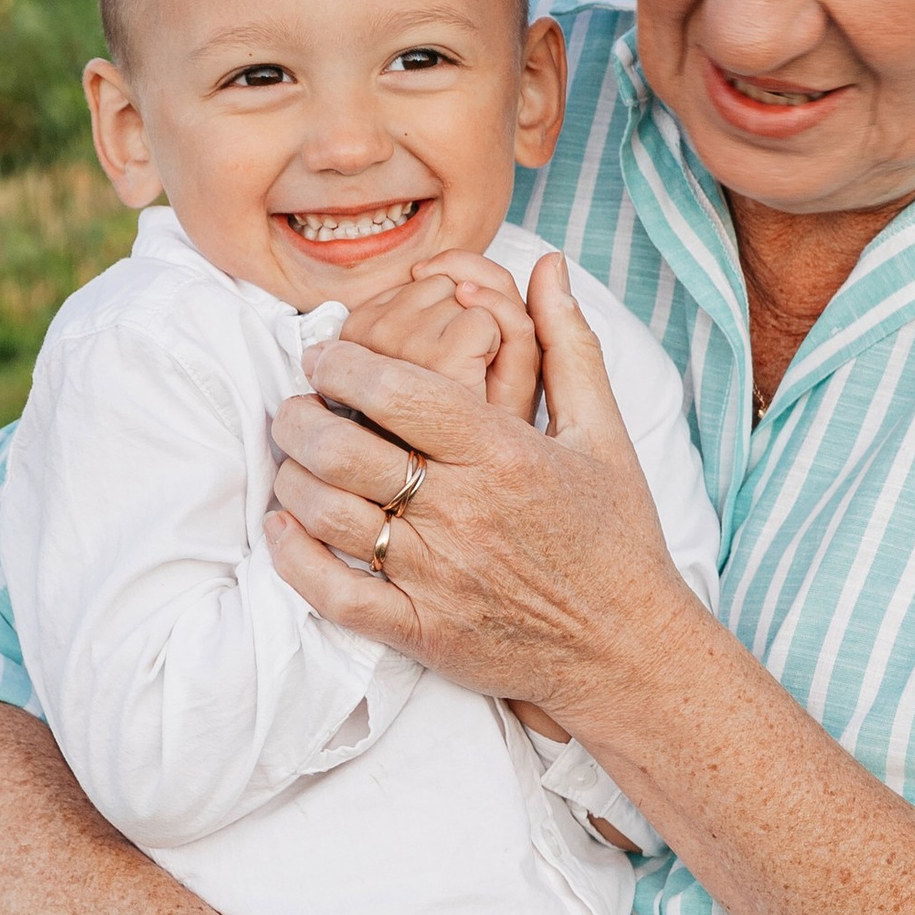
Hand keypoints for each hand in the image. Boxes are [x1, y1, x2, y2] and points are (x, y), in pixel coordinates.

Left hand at [266, 249, 687, 728]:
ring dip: (292, 478)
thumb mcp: (604, 434)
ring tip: (291, 458)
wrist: (630, 650)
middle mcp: (465, 513)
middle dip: (300, 417)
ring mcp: (439, 577)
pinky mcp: (424, 633)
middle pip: (347, 449)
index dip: (344, 364)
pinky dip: (295, 559)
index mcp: (503, 454)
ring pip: (329, 515)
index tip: (321, 355)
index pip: (399, 391)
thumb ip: (567, 344)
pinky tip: (284, 529)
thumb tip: (547, 265)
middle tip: (292, 406)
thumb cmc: (618, 537)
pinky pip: (335, 595)